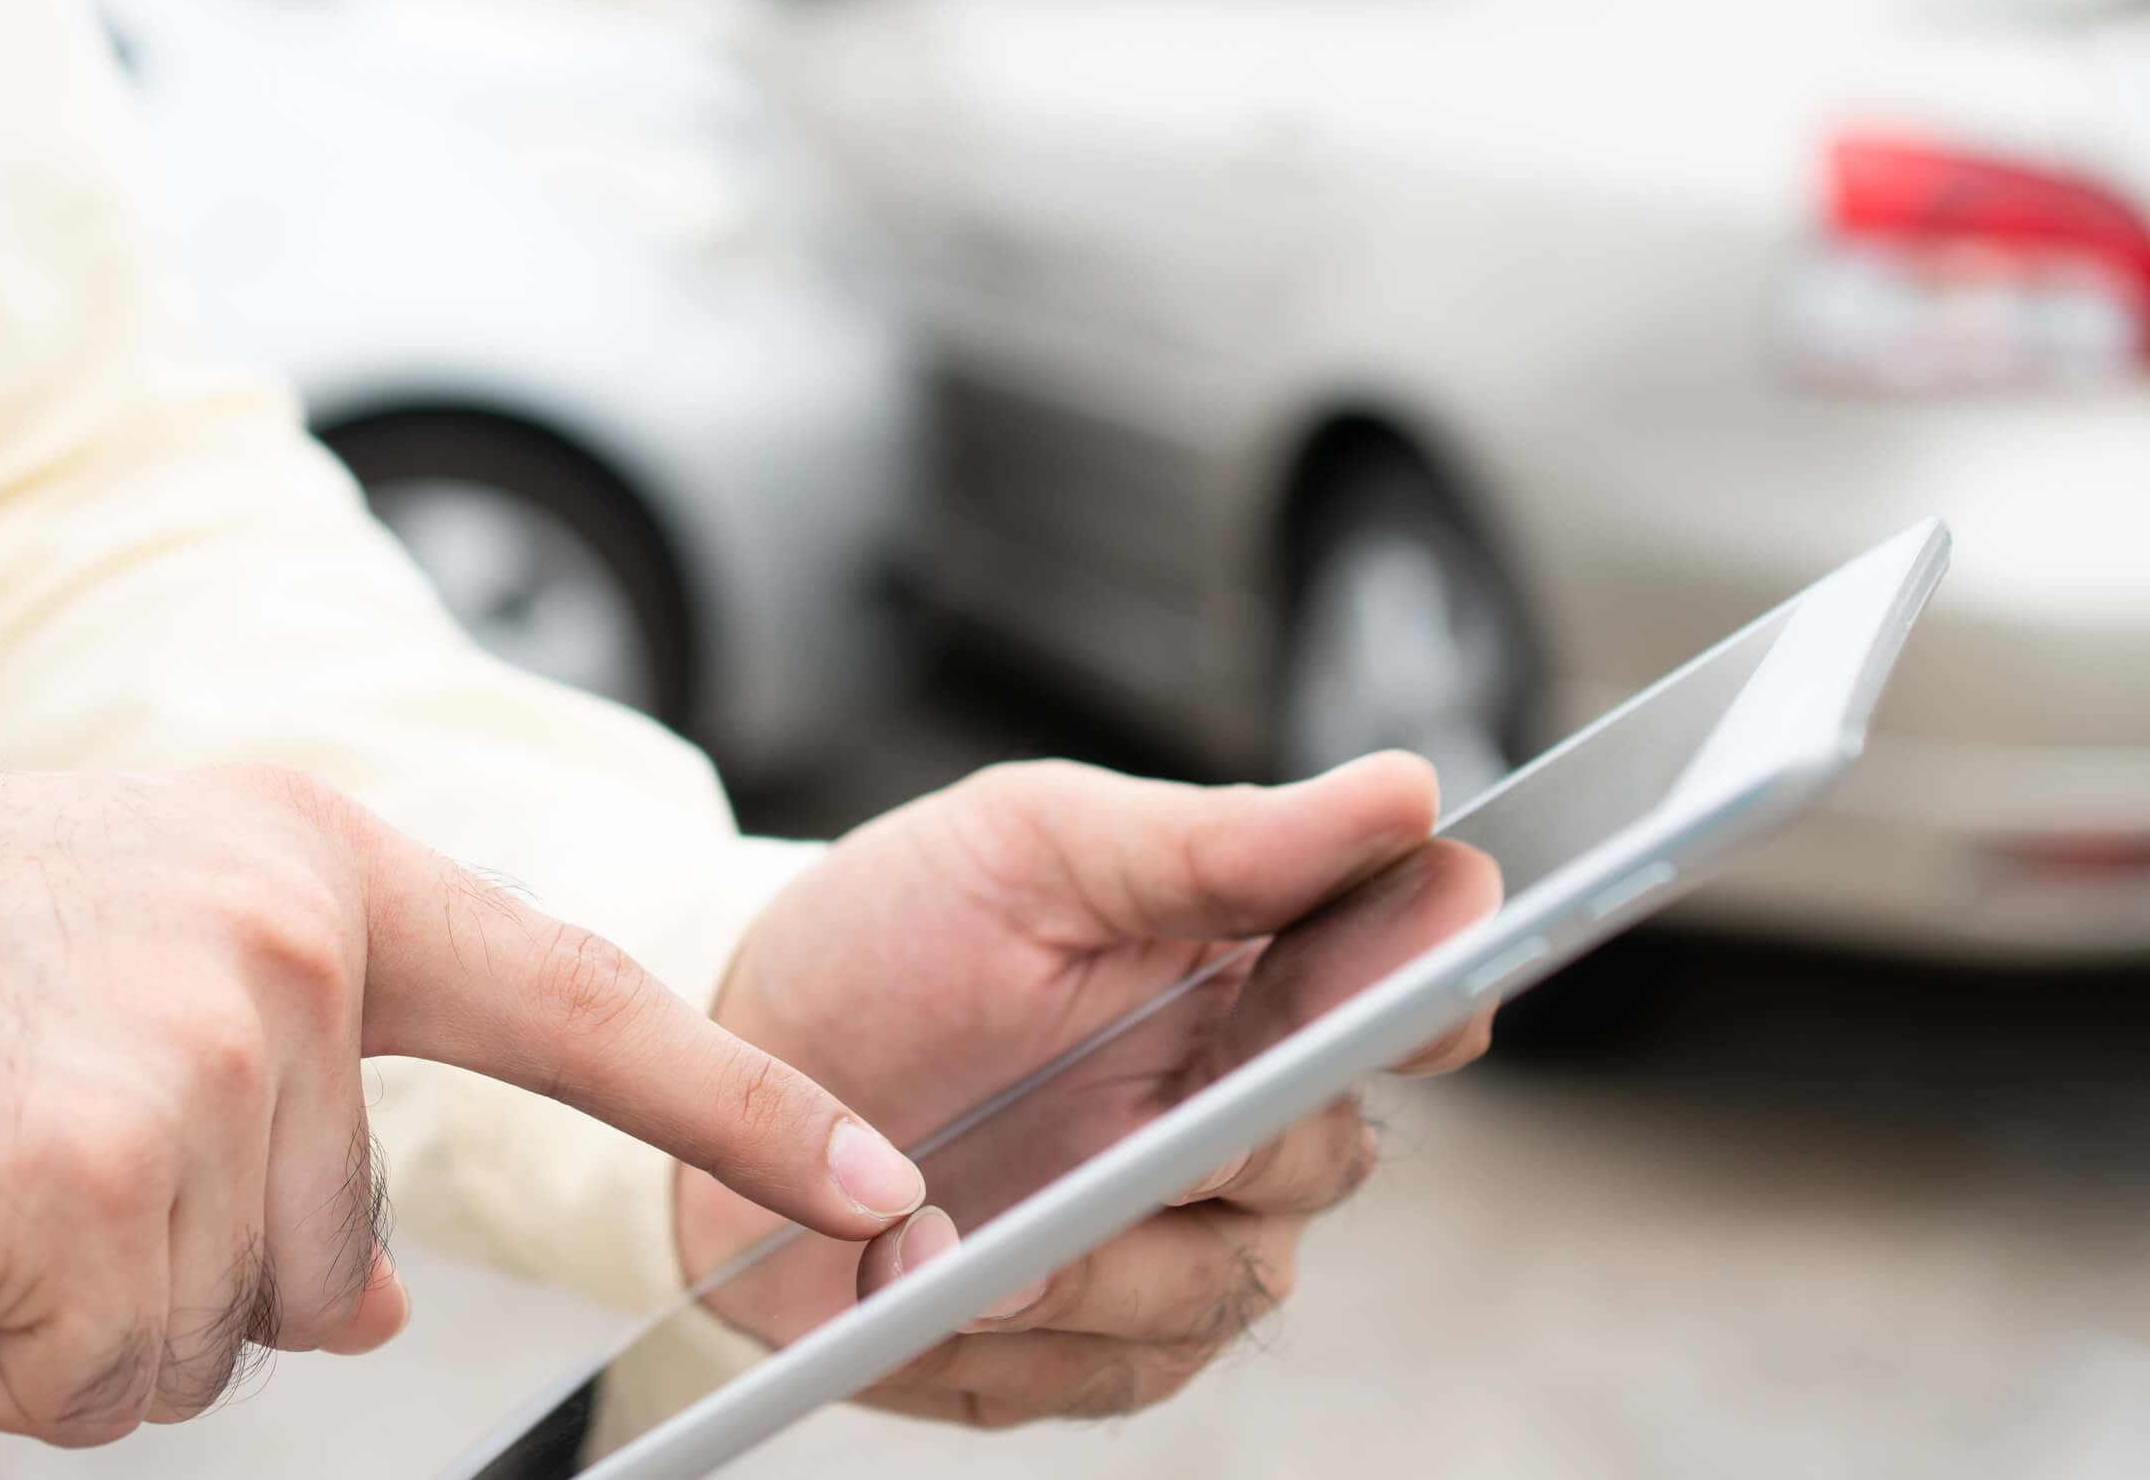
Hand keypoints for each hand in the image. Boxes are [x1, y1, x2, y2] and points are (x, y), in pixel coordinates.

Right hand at [0, 762, 925, 1446]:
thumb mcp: (124, 983)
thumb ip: (287, 1111)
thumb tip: (376, 1296)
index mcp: (312, 859)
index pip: (578, 1000)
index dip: (741, 1107)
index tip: (884, 1189)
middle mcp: (288, 929)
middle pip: (342, 1251)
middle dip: (178, 1267)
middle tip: (8, 1150)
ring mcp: (201, 1037)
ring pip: (227, 1333)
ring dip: (80, 1312)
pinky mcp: (87, 1160)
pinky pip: (103, 1381)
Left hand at [679, 752, 1497, 1426]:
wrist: (735, 1047)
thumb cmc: (900, 928)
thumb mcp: (1036, 845)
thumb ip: (1219, 841)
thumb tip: (1406, 794)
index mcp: (1253, 981)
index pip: (1402, 996)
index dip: (1433, 995)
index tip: (1427, 994)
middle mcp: (1237, 1121)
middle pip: (1319, 1159)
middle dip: (1246, 1150)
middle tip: (1173, 1142)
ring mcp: (1165, 1242)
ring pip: (1215, 1289)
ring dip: (1104, 1271)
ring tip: (979, 1254)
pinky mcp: (1074, 1346)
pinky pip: (1101, 1374)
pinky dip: (1023, 1345)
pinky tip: (936, 1301)